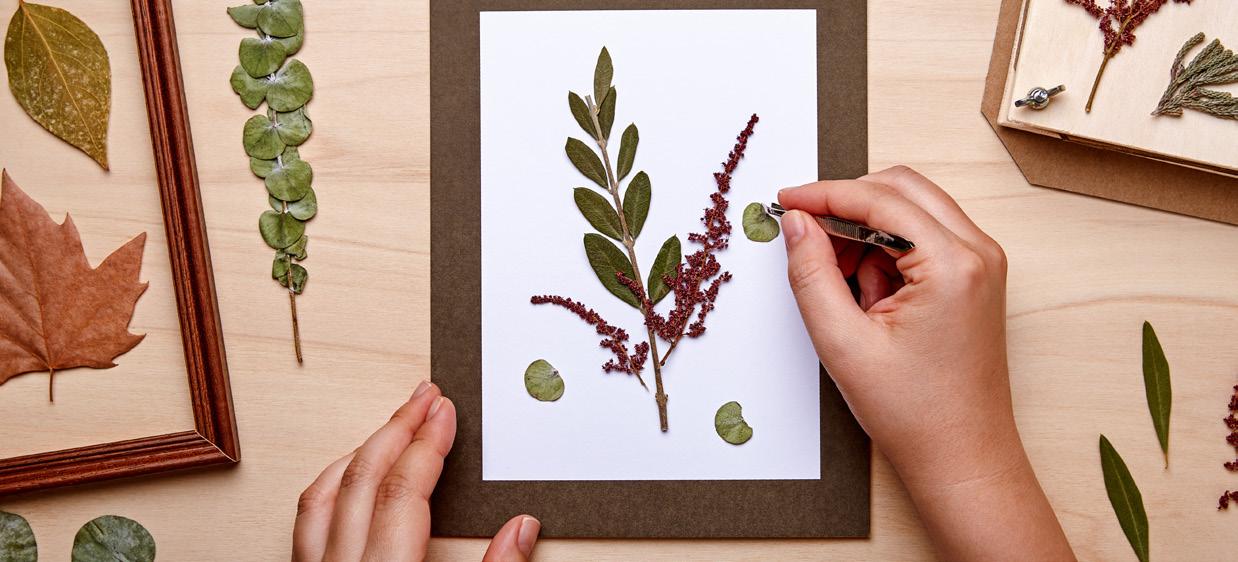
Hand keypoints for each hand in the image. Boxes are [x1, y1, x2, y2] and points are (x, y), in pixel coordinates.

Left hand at [292, 382, 539, 561]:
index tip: (446, 412)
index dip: (428, 445)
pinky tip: (352, 476)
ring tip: (394, 427)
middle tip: (425, 398)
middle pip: (362, 479)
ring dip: (361, 451)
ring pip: (325, 494)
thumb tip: (521, 526)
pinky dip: (333, 484)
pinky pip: (308, 519)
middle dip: (397, 430)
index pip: (404, 491)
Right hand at [778, 166, 1072, 560]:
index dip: (824, 194)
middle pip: (901, 188)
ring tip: (844, 291)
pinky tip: (869, 298)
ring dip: (866, 232)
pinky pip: (921, 237)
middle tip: (805, 235)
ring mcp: (981, 263)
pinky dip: (885, 252)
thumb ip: (811, 273)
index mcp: (952, 265)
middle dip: (847, 205)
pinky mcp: (973, 277)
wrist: (962, 457)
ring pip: (911, 210)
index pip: (879, 199)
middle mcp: (977, 253)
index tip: (785, 200)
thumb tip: (796, 222)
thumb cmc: (916, 414)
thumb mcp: (843, 342)